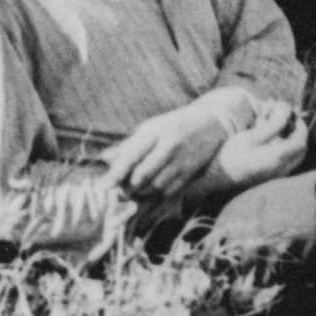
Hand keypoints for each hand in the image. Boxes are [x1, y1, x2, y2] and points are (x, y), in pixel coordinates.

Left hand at [100, 102, 226, 200]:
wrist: (212, 122)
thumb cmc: (174, 124)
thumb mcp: (151, 127)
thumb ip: (129, 144)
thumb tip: (104, 158)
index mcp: (154, 132)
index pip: (131, 156)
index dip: (116, 174)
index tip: (103, 187)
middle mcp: (168, 146)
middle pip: (142, 175)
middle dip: (128, 187)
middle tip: (120, 191)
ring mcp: (181, 160)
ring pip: (155, 186)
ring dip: (142, 193)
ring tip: (135, 191)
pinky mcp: (190, 171)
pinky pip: (169, 190)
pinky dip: (157, 194)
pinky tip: (152, 190)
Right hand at [214, 103, 309, 190]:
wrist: (212, 179)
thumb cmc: (230, 155)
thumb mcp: (251, 136)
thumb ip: (272, 124)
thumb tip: (286, 111)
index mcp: (277, 158)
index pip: (300, 141)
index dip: (300, 125)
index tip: (292, 113)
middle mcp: (280, 170)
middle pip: (300, 151)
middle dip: (298, 133)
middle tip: (288, 120)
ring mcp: (274, 177)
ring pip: (294, 158)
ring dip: (291, 141)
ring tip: (278, 128)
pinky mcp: (267, 179)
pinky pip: (285, 163)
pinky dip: (284, 150)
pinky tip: (271, 141)